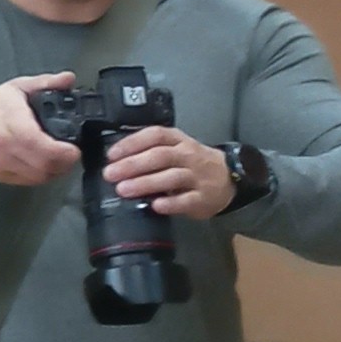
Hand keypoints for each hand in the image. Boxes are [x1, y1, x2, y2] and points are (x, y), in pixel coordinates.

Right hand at [0, 76, 80, 186]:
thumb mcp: (18, 87)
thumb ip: (45, 82)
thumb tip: (68, 78)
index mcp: (10, 122)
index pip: (38, 144)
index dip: (61, 152)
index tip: (74, 149)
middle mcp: (3, 146)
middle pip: (41, 165)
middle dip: (63, 163)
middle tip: (72, 154)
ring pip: (36, 177)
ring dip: (54, 171)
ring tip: (60, 160)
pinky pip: (25, 182)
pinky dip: (39, 176)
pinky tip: (44, 166)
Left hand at [104, 126, 235, 220]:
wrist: (229, 177)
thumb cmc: (193, 163)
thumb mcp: (175, 148)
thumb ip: (150, 151)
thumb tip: (116, 161)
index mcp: (178, 140)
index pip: (154, 135)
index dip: (132, 143)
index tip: (111, 154)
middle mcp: (188, 155)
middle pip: (159, 156)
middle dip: (132, 165)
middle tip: (110, 174)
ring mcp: (197, 176)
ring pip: (171, 177)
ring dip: (145, 183)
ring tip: (123, 189)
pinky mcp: (203, 197)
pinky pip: (186, 200)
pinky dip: (170, 203)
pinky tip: (155, 205)